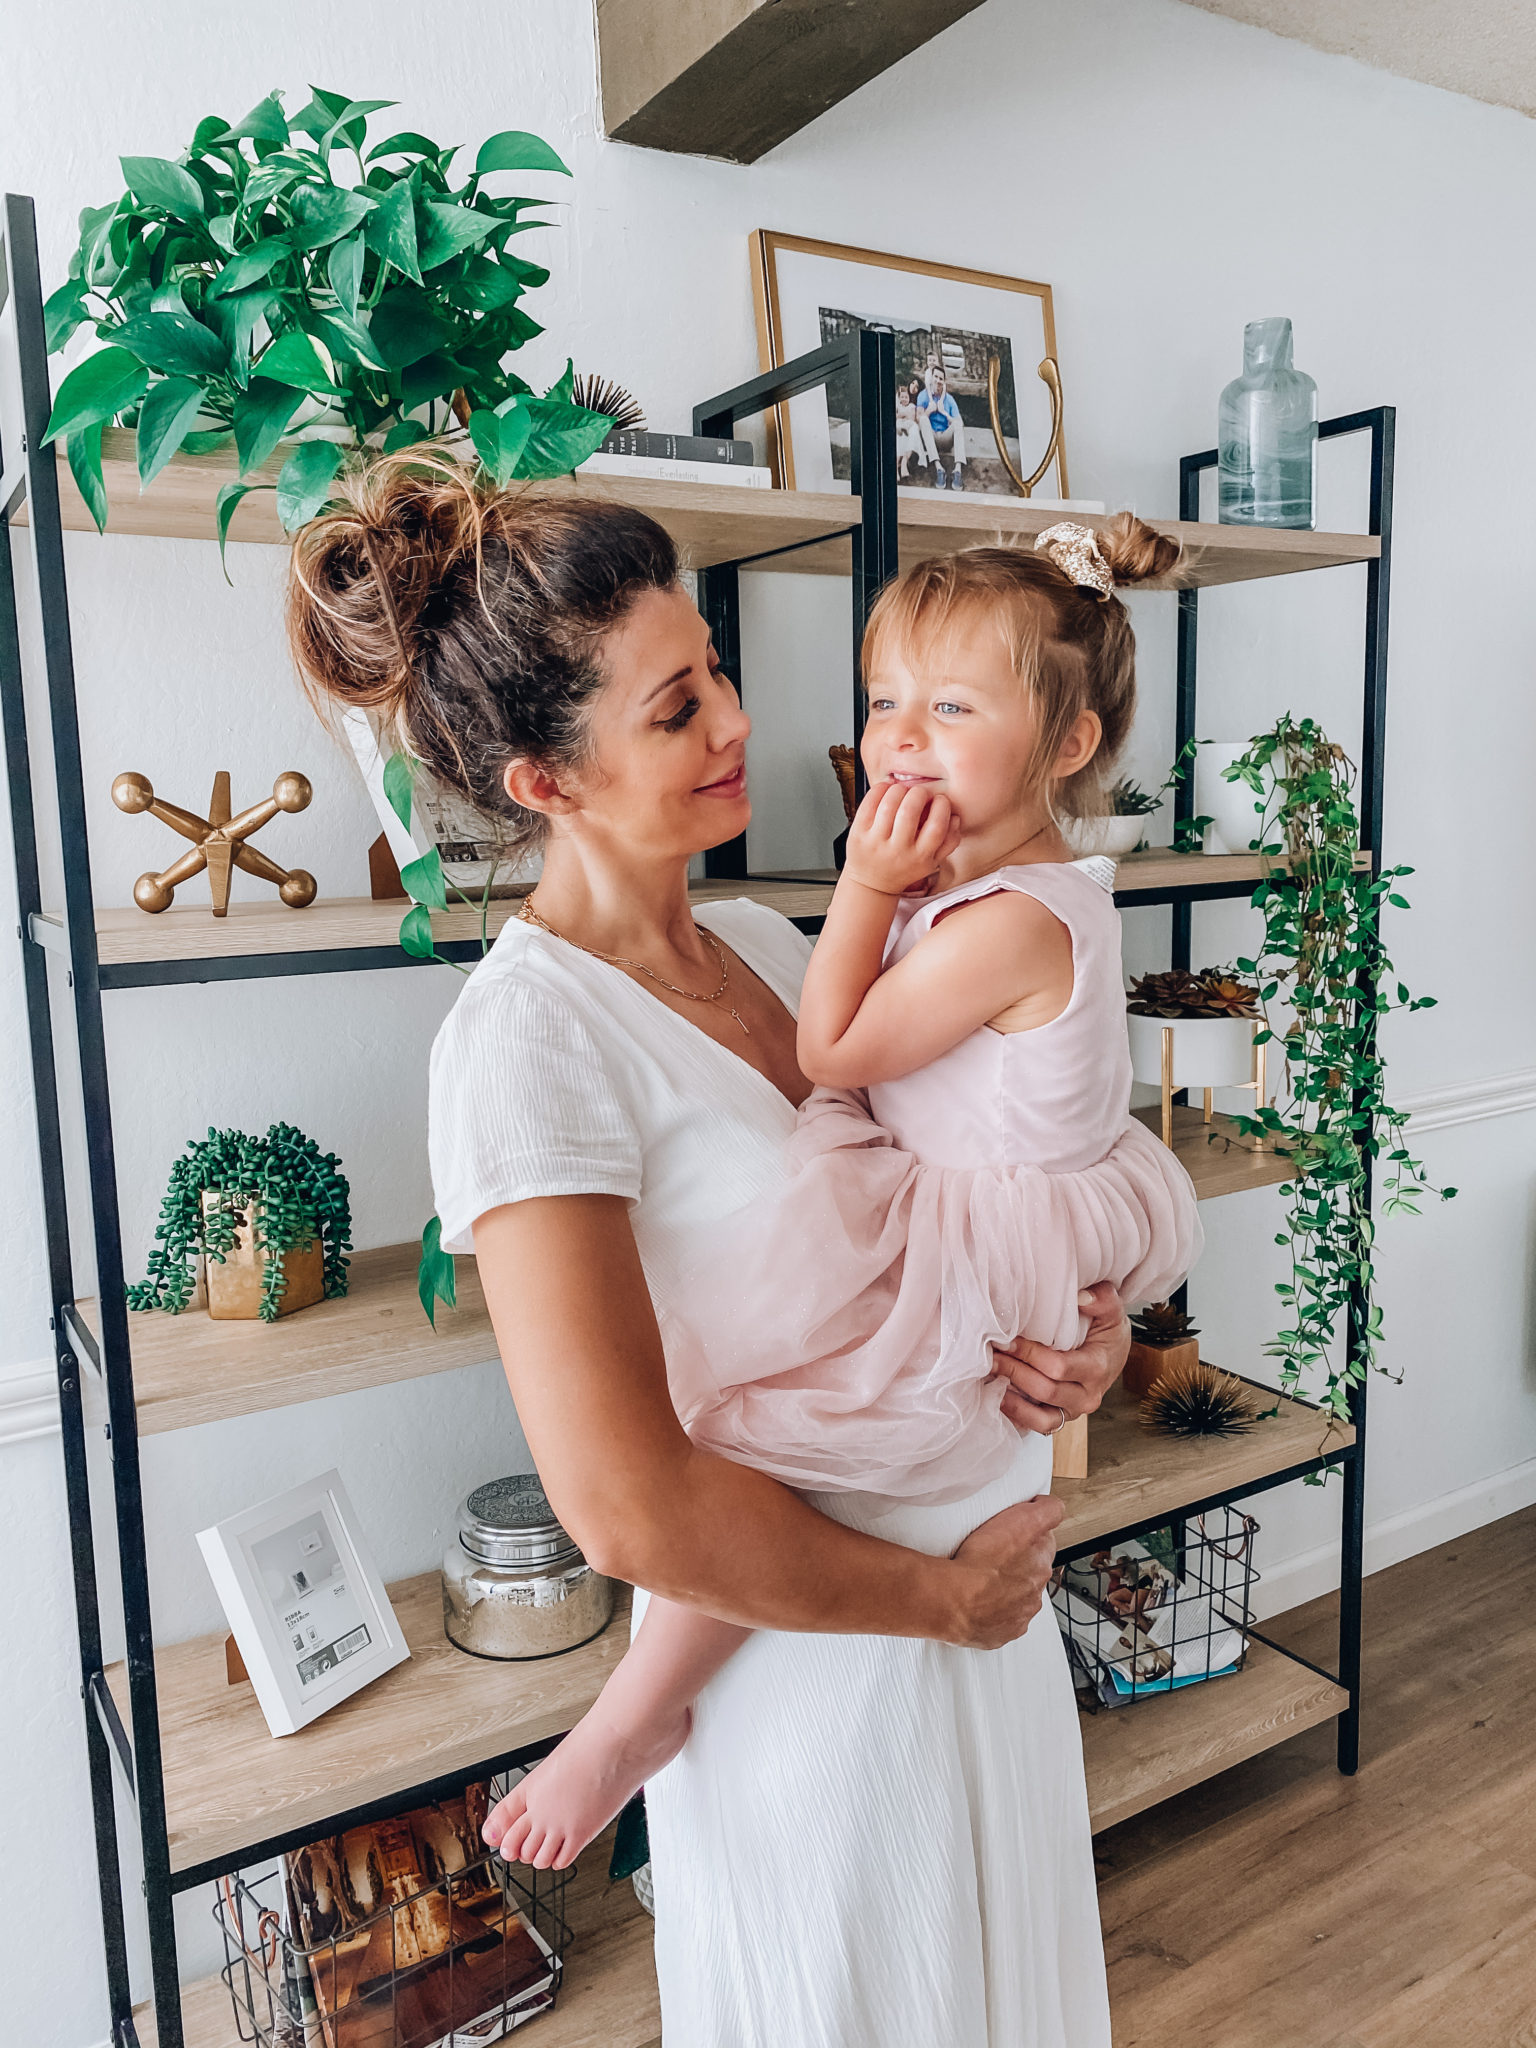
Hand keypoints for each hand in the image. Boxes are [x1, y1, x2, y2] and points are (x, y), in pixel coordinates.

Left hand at [843, 780, 959, 897]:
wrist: (872, 884)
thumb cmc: (904, 868)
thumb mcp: (932, 862)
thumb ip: (949, 841)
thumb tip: (956, 817)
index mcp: (921, 857)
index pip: (937, 825)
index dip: (941, 805)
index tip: (939, 799)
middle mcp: (898, 851)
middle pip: (910, 810)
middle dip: (919, 792)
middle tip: (920, 792)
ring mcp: (876, 842)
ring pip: (889, 804)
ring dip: (899, 789)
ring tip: (903, 791)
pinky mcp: (858, 834)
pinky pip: (869, 803)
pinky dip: (880, 789)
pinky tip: (887, 790)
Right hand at [946, 1494, 1063, 1648]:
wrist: (951, 1600)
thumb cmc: (978, 1562)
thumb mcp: (1022, 1519)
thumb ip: (1047, 1510)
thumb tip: (1053, 1506)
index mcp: (1040, 1566)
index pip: (1044, 1545)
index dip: (1028, 1535)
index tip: (1014, 1533)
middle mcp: (1034, 1593)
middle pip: (1030, 1572)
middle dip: (1016, 1563)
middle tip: (991, 1554)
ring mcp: (1018, 1616)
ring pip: (1015, 1597)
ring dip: (1003, 1588)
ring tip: (980, 1578)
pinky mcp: (999, 1633)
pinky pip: (1000, 1620)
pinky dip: (991, 1611)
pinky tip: (977, 1600)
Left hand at [990, 1282, 1129, 1437]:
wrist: (1113, 1354)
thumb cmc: (1106, 1331)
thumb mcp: (1111, 1311)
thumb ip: (1102, 1299)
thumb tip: (1081, 1296)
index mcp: (1097, 1368)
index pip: (1059, 1366)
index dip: (1030, 1355)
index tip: (1007, 1340)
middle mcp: (1087, 1396)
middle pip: (1045, 1390)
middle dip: (1014, 1371)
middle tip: (991, 1355)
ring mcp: (1074, 1410)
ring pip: (1041, 1417)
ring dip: (1012, 1399)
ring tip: (990, 1377)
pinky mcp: (1061, 1417)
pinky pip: (1038, 1426)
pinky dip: (1017, 1416)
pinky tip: (998, 1397)